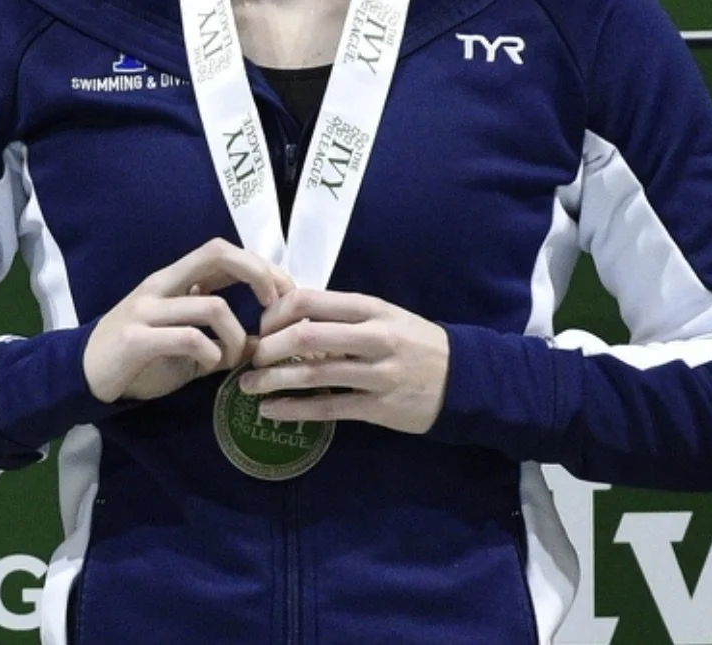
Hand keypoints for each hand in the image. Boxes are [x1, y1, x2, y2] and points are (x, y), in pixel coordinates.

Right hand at [83, 238, 294, 403]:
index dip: (260, 266)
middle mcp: (162, 284)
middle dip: (258, 275)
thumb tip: (262, 343)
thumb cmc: (139, 358)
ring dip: (235, 336)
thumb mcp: (185, 345)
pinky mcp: (136, 338)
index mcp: (175, 279)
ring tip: (230, 358)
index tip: (284, 294)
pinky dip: (210, 353)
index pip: (223, 251)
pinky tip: (209, 365)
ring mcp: (147, 308)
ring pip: (212, 305)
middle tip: (273, 309)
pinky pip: (188, 337)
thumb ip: (219, 337)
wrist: (83, 375)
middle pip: (218, 252)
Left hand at [238, 288, 449, 434]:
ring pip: (312, 374)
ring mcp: (376, 374)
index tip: (261, 326)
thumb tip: (288, 315)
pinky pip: (328, 408)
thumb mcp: (382, 315)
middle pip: (305, 336)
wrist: (463, 377)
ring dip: (272, 380)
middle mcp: (372, 337)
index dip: (275, 313)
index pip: (309, 300)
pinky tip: (271, 411)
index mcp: (369, 307)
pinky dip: (294, 410)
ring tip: (248, 386)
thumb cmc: (413, 341)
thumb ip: (341, 314)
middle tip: (251, 357)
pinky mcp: (378, 408)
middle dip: (268, 347)